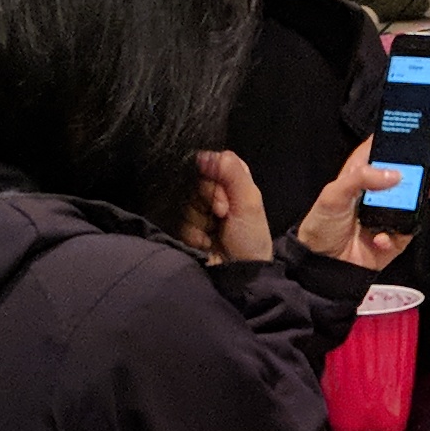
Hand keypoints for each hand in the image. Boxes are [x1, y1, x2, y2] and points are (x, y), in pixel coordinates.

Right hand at [177, 151, 273, 267]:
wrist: (239, 276)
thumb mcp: (249, 201)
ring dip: (200, 221)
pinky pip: (179, 222)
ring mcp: (201, 212)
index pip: (212, 162)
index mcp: (234, 182)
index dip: (214, 176)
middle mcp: (217, 194)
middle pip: (196, 181)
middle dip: (208, 200)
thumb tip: (203, 154)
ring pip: (185, 202)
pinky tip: (205, 243)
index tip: (224, 195)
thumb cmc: (250, 238)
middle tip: (222, 216)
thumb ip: (231, 172)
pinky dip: (193, 235)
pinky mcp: (189, 228)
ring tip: (214, 233)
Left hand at [292, 142, 419, 268]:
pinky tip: (382, 237)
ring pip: (417, 196)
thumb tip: (396, 174)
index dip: (399, 135)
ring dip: (426, 190)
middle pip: (407, 168)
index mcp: (362, 172)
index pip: (383, 147)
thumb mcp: (334, 194)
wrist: (324, 266)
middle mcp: (380, 188)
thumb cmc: (322, 224)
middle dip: (424, 158)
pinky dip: (401, 231)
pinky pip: (411, 227)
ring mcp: (391, 211)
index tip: (418, 125)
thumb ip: (362, 178)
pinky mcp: (399, 234)